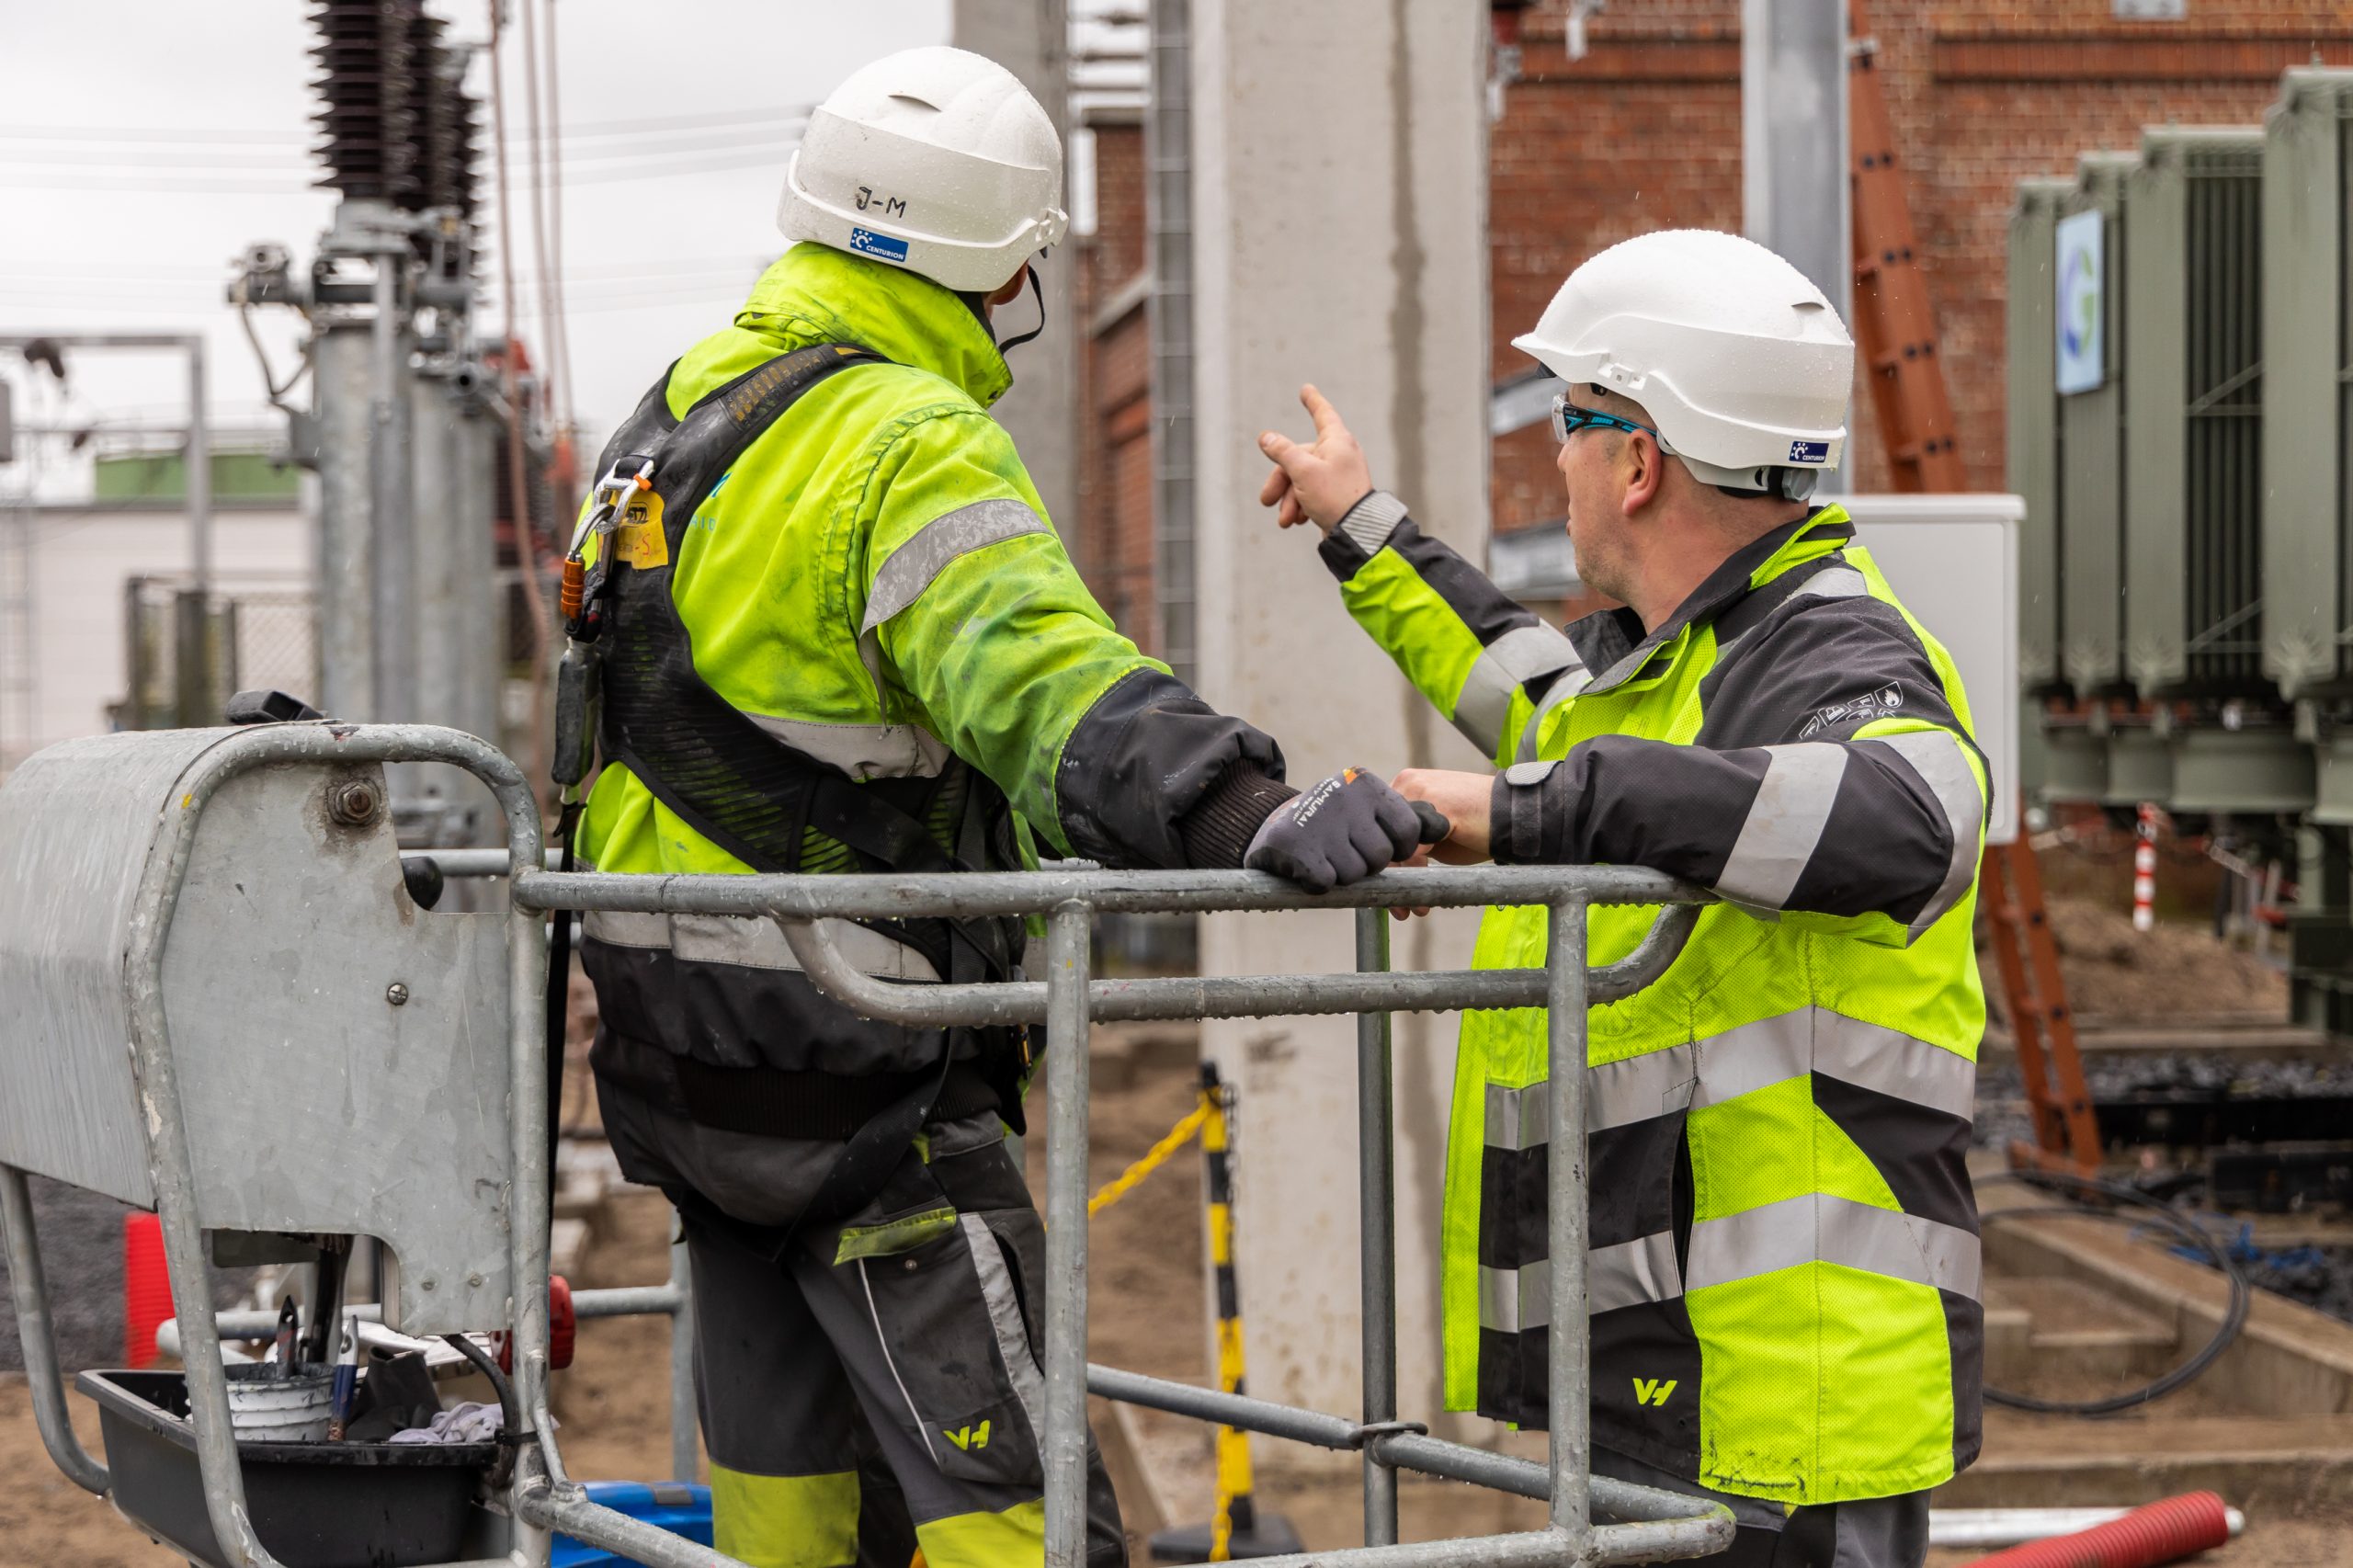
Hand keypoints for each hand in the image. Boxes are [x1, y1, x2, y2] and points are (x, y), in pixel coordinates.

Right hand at [1245, 766, 1423, 892]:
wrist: (1272, 827)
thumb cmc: (1331, 823)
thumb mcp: (1368, 811)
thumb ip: (1406, 820)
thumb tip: (1444, 825)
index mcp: (1367, 784)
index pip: (1409, 830)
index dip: (1399, 849)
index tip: (1381, 847)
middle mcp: (1344, 795)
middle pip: (1381, 855)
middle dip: (1365, 864)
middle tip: (1344, 851)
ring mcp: (1318, 819)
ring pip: (1354, 873)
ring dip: (1341, 875)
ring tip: (1324, 856)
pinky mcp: (1295, 845)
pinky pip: (1325, 881)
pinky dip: (1318, 882)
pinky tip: (1307, 866)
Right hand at [1258, 384, 1374, 534]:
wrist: (1358, 531)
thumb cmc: (1334, 496)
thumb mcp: (1302, 471)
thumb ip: (1282, 451)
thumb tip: (1266, 437)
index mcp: (1337, 441)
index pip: (1322, 413)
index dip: (1312, 401)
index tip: (1306, 389)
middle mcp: (1339, 454)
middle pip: (1299, 458)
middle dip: (1281, 482)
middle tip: (1266, 501)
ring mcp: (1339, 475)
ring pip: (1302, 479)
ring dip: (1289, 500)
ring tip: (1286, 521)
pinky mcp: (1337, 495)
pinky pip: (1312, 494)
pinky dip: (1301, 506)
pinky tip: (1297, 522)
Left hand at [1386, 769, 1494, 920]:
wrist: (1515, 816)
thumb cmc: (1477, 826)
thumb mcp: (1435, 830)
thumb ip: (1409, 840)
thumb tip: (1385, 868)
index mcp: (1406, 784)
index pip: (1379, 827)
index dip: (1383, 861)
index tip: (1388, 889)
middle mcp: (1408, 784)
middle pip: (1382, 837)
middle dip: (1388, 875)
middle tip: (1398, 905)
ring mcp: (1423, 794)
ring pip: (1395, 847)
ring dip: (1402, 882)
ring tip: (1411, 908)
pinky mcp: (1440, 811)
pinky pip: (1414, 851)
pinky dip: (1417, 877)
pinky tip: (1426, 895)